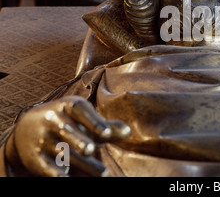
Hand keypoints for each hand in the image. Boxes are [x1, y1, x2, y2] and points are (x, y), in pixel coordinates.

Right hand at [5, 96, 129, 176]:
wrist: (27, 128)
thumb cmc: (68, 122)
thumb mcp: (84, 120)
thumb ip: (106, 126)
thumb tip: (127, 131)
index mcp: (68, 106)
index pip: (80, 110)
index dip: (93, 121)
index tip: (106, 134)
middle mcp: (53, 119)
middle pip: (67, 130)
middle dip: (78, 140)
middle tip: (90, 149)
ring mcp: (42, 138)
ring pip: (63, 153)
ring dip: (83, 164)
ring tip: (104, 173)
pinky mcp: (34, 157)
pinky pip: (46, 167)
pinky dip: (56, 174)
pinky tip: (68, 178)